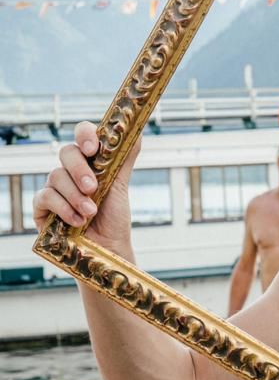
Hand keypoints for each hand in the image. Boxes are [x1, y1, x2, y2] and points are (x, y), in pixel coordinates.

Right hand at [32, 121, 136, 250]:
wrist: (108, 248)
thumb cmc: (114, 217)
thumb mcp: (121, 185)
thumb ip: (125, 157)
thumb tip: (136, 130)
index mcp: (90, 160)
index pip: (82, 134)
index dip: (85, 134)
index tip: (93, 148)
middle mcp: (70, 171)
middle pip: (66, 152)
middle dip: (80, 170)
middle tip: (93, 188)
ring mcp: (55, 188)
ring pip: (55, 175)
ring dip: (75, 196)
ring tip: (90, 212)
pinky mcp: (42, 207)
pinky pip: (45, 197)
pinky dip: (63, 208)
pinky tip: (76, 220)